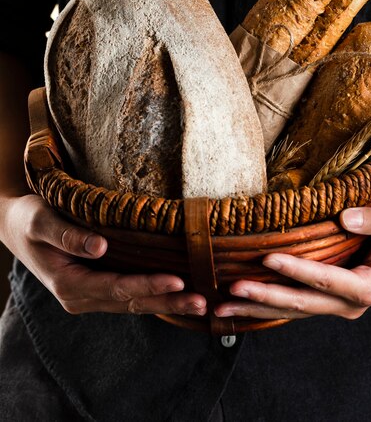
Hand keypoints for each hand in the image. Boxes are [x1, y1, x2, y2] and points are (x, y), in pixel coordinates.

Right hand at [1, 193, 206, 315]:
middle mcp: (82, 296)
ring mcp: (92, 293)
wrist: (16, 225)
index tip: (177, 280)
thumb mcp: (40, 221)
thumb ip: (67, 234)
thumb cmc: (29, 218)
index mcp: (69, 285)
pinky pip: (131, 294)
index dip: (147, 285)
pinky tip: (179, 293)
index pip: (116, 288)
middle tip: (202, 301)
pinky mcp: (100, 284)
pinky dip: (156, 295)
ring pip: (134, 302)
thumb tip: (100, 247)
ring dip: (167, 302)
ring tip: (201, 302)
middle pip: (131, 302)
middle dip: (168, 302)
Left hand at [214, 203, 370, 320]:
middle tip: (232, 289)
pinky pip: (293, 305)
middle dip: (264, 297)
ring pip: (291, 310)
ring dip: (256, 307)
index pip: (326, 280)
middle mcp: (349, 303)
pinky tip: (240, 303)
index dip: (297, 270)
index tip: (269, 257)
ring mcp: (336, 305)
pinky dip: (265, 305)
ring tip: (222, 306)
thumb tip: (346, 217)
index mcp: (368, 287)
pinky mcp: (326, 300)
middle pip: (301, 303)